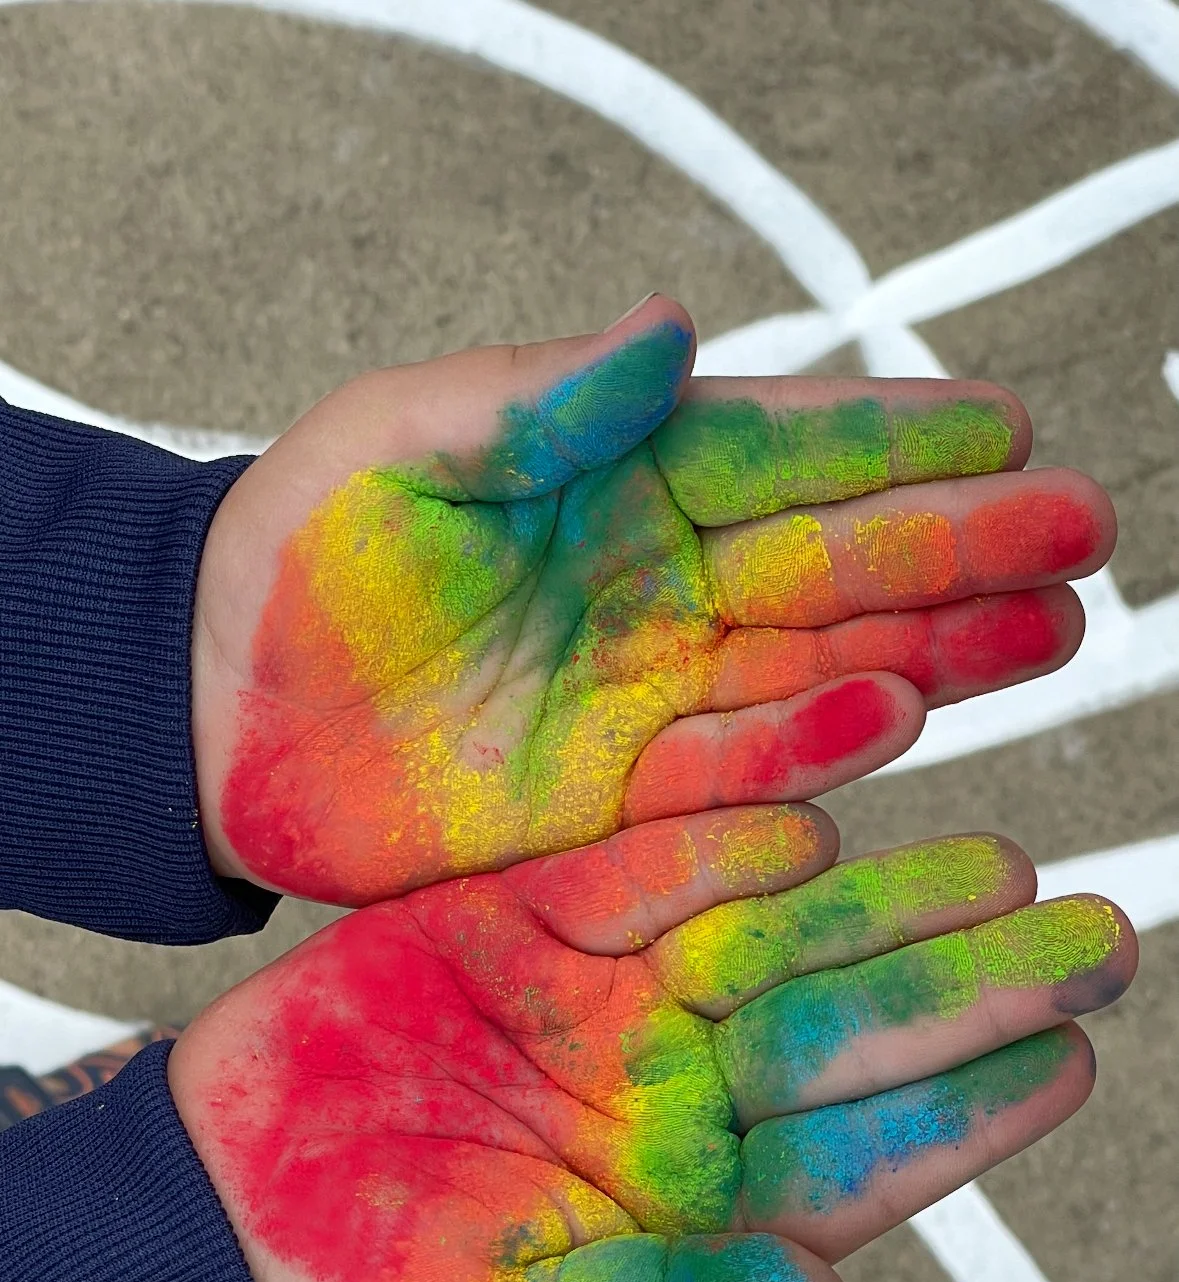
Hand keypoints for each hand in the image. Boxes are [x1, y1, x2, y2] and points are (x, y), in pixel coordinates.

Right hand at [168, 805, 1134, 1281]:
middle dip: (967, 984)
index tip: (1069, 1059)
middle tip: (1091, 937)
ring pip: (773, 934)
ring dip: (880, 901)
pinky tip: (815, 818)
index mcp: (695, 1200)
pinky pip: (643, 871)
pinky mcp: (529, 922)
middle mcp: (674, 1087)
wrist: (226, 1203)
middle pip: (847, 1024)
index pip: (864, 1151)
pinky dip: (723, 841)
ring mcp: (608, 998)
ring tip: (994, 865)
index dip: (968, 1107)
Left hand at [193, 296, 1113, 904]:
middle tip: (1078, 534)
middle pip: (831, 557)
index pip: (780, 447)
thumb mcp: (398, 446)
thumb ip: (536, 399)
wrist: (214, 712)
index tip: (1007, 425)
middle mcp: (657, 582)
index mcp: (617, 475)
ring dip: (929, 646)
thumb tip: (670, 323)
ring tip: (1044, 632)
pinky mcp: (619, 793)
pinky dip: (814, 746)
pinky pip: (734, 768)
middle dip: (957, 544)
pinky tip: (900, 715)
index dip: (892, 437)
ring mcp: (647, 690)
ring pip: (813, 663)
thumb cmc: (298, 558)